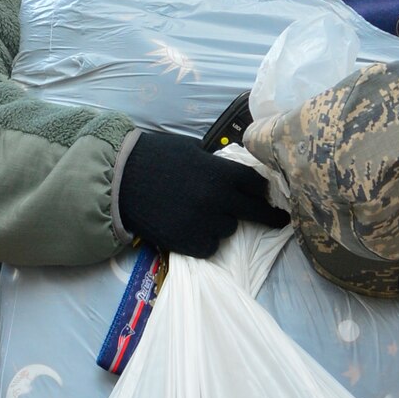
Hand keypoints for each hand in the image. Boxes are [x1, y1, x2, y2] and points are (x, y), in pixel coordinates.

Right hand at [118, 131, 287, 257]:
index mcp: (221, 173)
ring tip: (198, 213)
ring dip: (221, 223)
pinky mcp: (188, 244)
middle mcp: (218, 200)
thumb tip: (235, 177)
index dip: (261, 189)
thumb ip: (217, 166)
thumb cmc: (153, 157)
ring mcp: (203, 224)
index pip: (257, 185)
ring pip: (228, 230)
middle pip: (254, 212)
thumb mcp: (191, 150)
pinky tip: (189, 227)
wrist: (118, 180)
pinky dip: (203, 240)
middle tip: (280, 221)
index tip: (266, 195)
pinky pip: (210, 247)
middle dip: (268, 216)